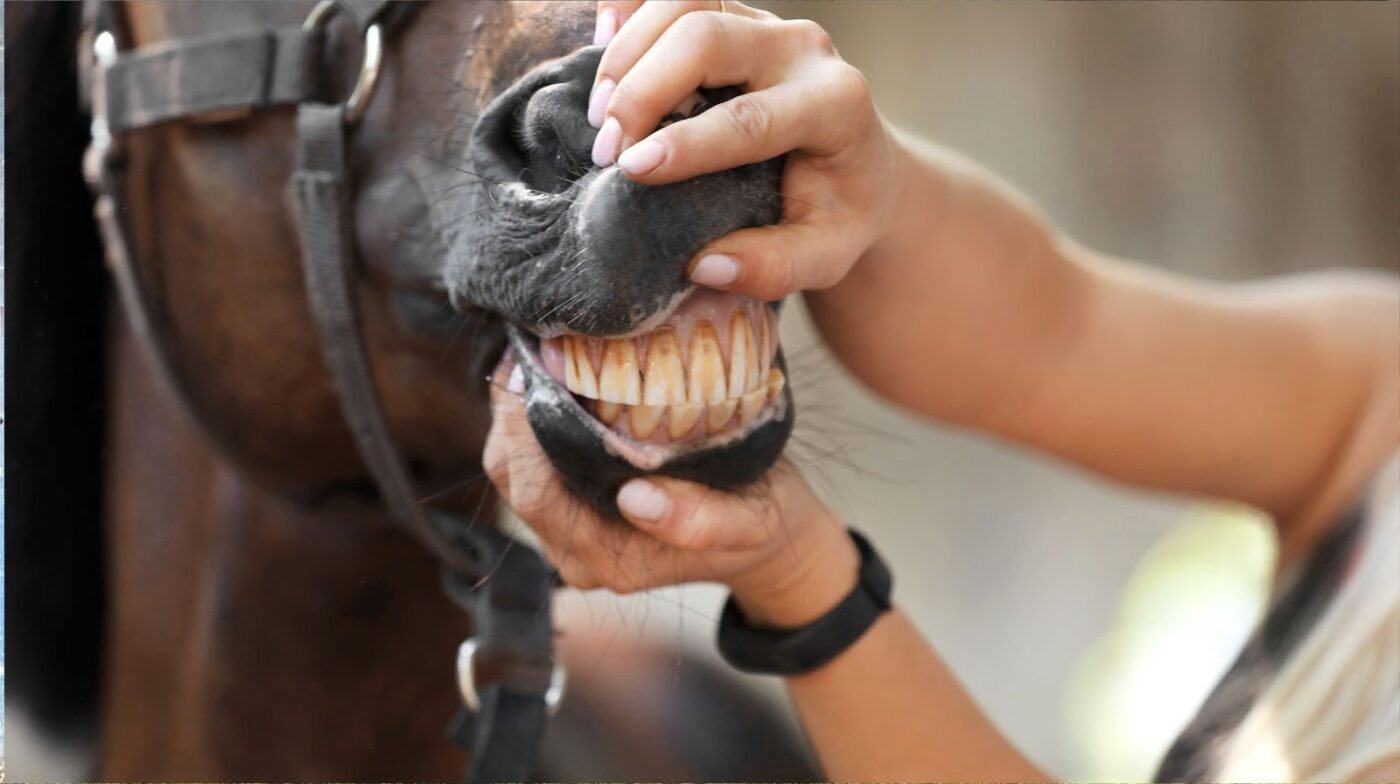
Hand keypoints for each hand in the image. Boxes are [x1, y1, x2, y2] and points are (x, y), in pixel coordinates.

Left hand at [484, 355, 858, 626]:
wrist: (770, 541)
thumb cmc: (759, 525)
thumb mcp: (747, 523)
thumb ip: (698, 521)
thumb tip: (636, 500)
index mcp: (608, 557)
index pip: (535, 490)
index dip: (521, 429)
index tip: (534, 365)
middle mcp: (577, 551)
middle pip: (512, 477)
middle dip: (509, 410)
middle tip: (528, 345)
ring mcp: (571, 533)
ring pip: (514, 469)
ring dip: (514, 411)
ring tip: (533, 352)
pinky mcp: (575, 511)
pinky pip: (534, 463)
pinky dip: (530, 419)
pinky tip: (549, 376)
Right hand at [589, 1, 902, 301]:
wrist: (856, 165)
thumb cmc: (837, 213)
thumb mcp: (827, 255)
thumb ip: (775, 267)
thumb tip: (704, 266)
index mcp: (836, 105)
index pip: (750, 116)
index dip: (686, 142)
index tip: (630, 170)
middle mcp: (802, 50)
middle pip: (707, 36)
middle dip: (644, 90)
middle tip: (606, 151)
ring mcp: (765, 24)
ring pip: (684, 3)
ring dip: (627, 54)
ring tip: (599, 116)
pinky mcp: (733, 14)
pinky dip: (630, 7)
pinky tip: (602, 40)